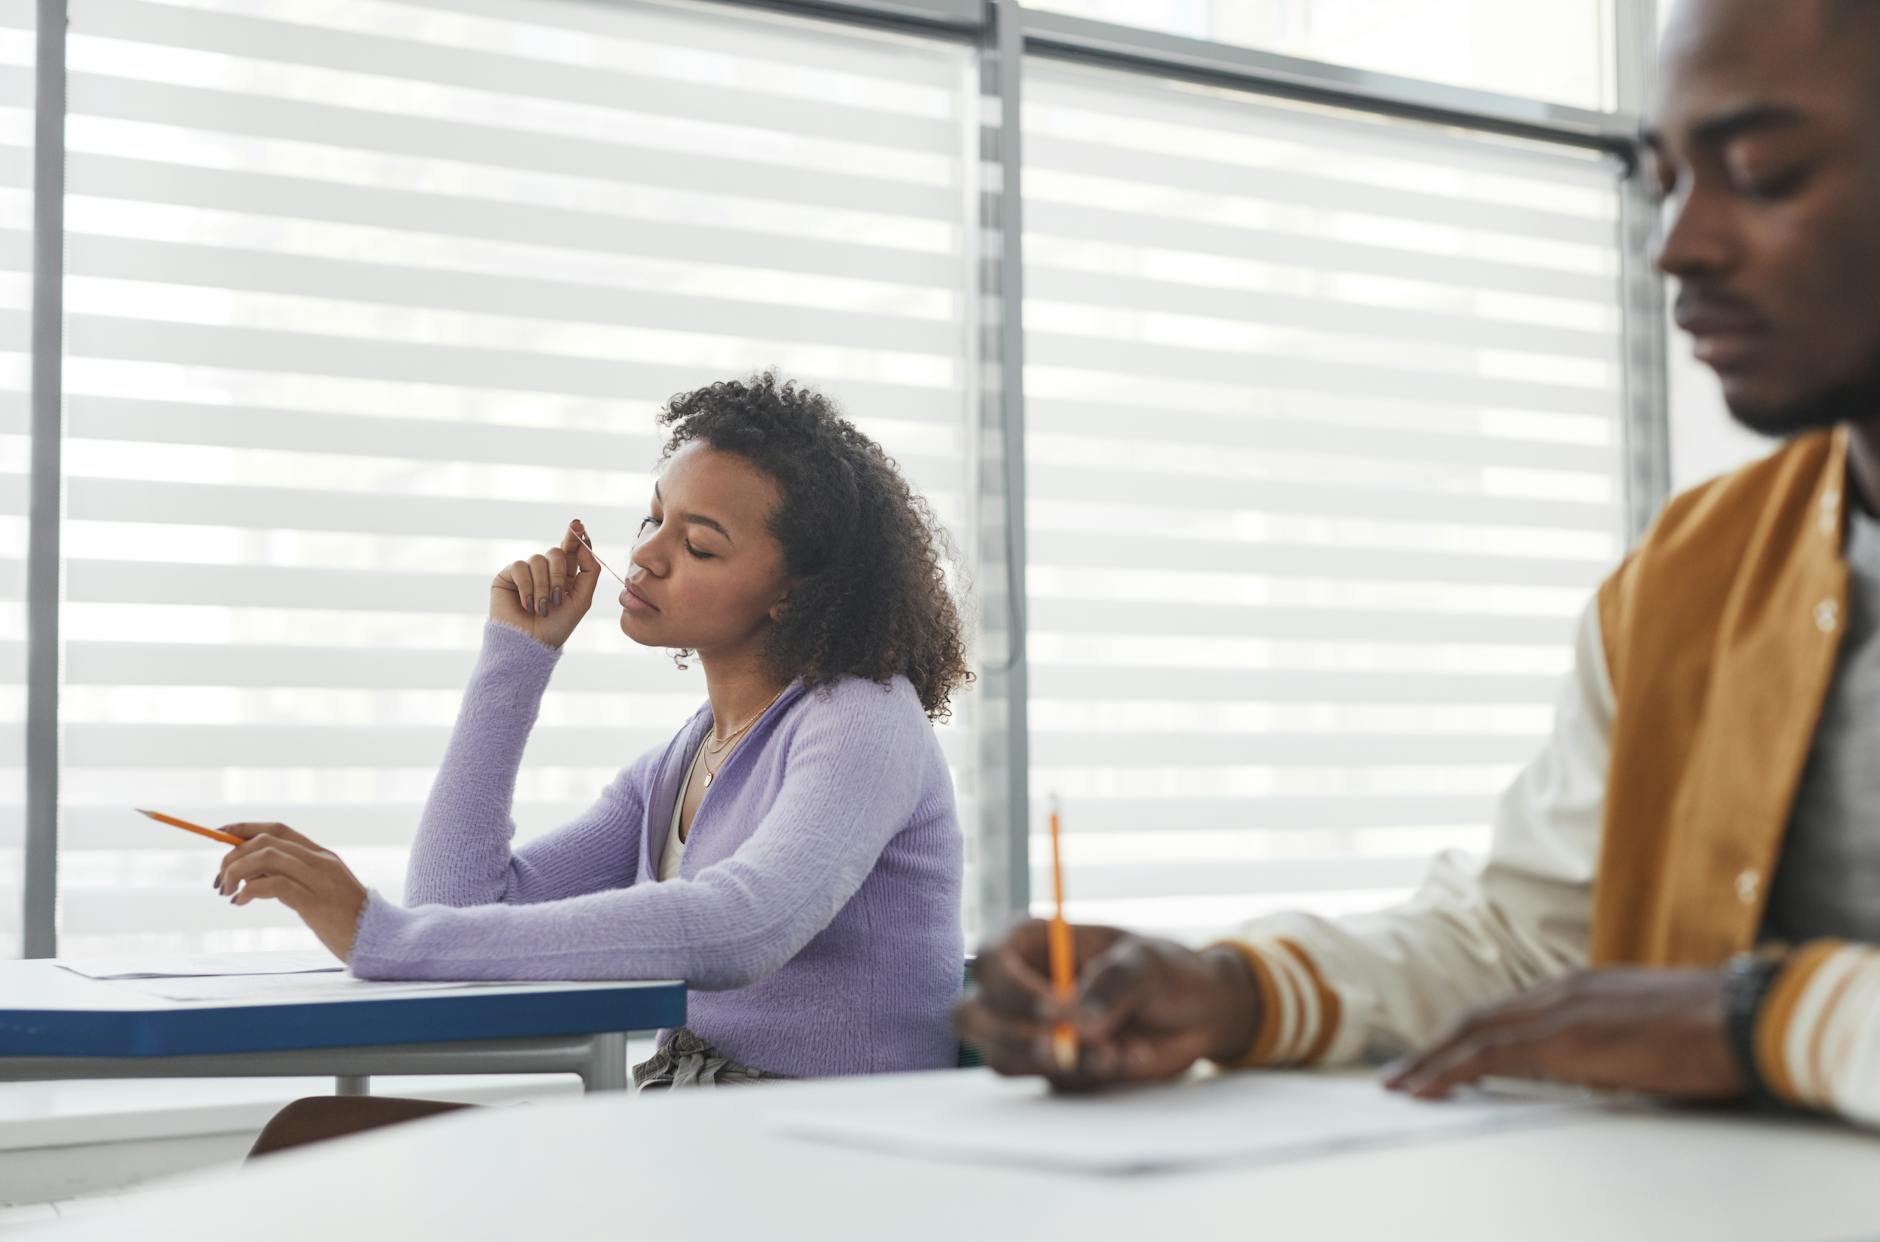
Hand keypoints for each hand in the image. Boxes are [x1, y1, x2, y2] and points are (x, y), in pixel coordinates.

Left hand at [214, 824, 369, 964]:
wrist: (376, 940)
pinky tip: (241, 902)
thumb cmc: (345, 922)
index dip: (245, 828)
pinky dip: (250, 890)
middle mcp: (320, 862)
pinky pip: (274, 884)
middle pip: (266, 841)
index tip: (219, 833)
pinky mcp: (315, 902)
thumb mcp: (319, 893)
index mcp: (322, 856)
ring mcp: (319, 880)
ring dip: (237, 870)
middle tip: (221, 879)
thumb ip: (293, 879)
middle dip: (234, 855)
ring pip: (268, 857)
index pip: (278, 829)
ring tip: (227, 891)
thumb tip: (251, 875)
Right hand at [491, 519, 602, 649]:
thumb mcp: (582, 599)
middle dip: (559, 574)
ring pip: (538, 560)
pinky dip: (526, 587)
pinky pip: (520, 567)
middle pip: (557, 552)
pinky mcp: (508, 576)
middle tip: (557, 598)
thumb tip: (584, 545)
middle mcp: (546, 570)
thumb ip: (589, 571)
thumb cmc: (557, 626)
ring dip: (543, 587)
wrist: (530, 643)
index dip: (576, 536)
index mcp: (566, 575)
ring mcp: (527, 572)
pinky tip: (526, 604)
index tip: (577, 525)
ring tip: (541, 609)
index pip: (572, 549)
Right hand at [952, 920, 1262, 1089]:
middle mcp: (1019, 986)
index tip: (1056, 1010)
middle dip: (1012, 1037)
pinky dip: (1083, 1078)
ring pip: (1002, 1058)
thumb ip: (1113, 985)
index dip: (1012, 989)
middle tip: (1063, 1050)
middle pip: (971, 1015)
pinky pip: (1044, 1083)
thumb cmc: (1166, 971)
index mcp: (1032, 943)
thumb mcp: (1147, 964)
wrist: (1197, 1015)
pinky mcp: (1048, 1067)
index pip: (991, 961)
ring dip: (1059, 1063)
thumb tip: (1078, 1024)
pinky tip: (1124, 1058)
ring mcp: (1029, 1031)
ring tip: (1116, 1052)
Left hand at [1383, 967, 1742, 1100]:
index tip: (1438, 1055)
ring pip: (1474, 1033)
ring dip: (1432, 1060)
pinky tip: (1427, 1090)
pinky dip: (1451, 1071)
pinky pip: (1490, 1056)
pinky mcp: (1564, 1040)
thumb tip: (1601, 1067)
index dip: (1467, 1033)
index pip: (1507, 1009)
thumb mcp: (1650, 1031)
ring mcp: (1559, 1012)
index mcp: (1581, 987)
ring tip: (1401, 1085)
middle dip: (1436, 1046)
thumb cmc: (1715, 1029)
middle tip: (1402, 1074)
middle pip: (1479, 1017)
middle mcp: (1560, 991)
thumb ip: (1614, 1041)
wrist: (1745, 1017)